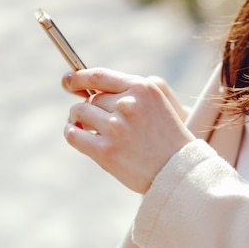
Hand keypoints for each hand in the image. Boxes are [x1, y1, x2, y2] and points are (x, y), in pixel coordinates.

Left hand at [62, 68, 194, 193]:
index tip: (69, 81)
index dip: (78, 77)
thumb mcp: (155, 104)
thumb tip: (87, 90)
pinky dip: (70, 133)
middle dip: (87, 107)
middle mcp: (128, 104)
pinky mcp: (106, 151)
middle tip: (90, 120)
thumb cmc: (167, 139)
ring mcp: (116, 128)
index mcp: (142, 88)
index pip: (99, 76)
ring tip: (83, 128)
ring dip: (76, 119)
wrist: (179, 172)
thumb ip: (127, 93)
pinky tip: (76, 135)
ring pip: (79, 113)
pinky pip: (73, 135)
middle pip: (91, 98)